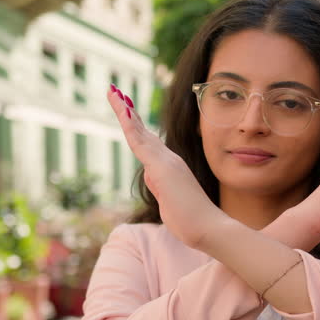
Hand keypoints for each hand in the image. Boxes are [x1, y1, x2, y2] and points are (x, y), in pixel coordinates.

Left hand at [107, 86, 223, 248]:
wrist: (207, 227)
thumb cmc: (190, 222)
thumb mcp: (168, 204)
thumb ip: (160, 189)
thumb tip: (151, 179)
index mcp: (169, 167)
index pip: (148, 142)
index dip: (136, 125)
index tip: (126, 110)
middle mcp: (168, 159)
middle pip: (142, 131)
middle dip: (127, 111)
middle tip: (114, 91)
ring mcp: (165, 161)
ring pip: (139, 132)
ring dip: (124, 111)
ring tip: (112, 92)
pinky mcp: (161, 167)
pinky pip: (140, 142)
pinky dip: (130, 125)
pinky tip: (123, 110)